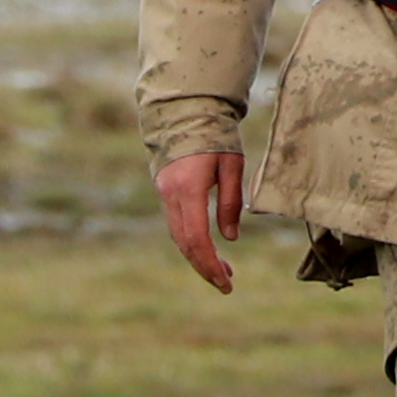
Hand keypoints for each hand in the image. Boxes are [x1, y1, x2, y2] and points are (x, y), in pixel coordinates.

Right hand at [159, 147, 246, 292]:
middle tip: (227, 284)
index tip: (226, 280)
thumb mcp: (232, 166)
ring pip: (178, 237)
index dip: (210, 263)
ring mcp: (164, 194)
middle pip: (184, 243)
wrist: (186, 112)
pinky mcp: (166, 193)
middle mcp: (170, 195)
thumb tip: (229, 238)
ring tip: (223, 271)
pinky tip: (209, 250)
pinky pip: (177, 225)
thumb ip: (229, 202)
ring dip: (199, 257)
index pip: (196, 238)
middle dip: (205, 266)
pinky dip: (192, 242)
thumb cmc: (216, 136)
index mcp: (188, 189)